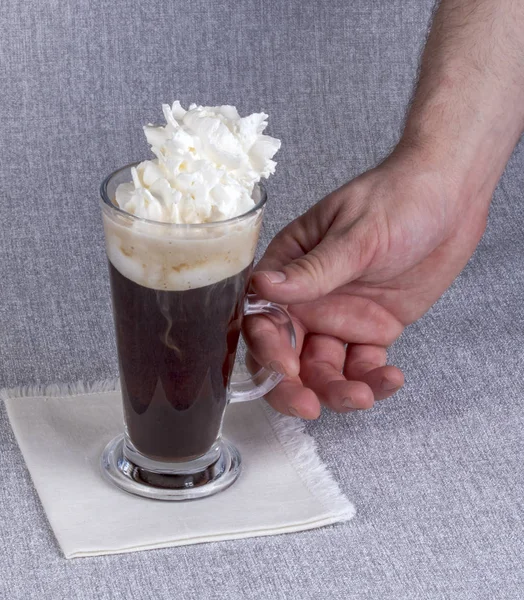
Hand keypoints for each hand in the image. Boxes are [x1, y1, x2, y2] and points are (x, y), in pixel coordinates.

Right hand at [246, 151, 489, 417]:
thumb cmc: (398, 198)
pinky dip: (373, 380)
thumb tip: (263, 287)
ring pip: (324, 368)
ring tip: (365, 394)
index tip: (287, 369)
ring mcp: (339, 317)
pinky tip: (391, 378)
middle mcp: (308, 299)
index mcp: (289, 269)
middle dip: (294, 386)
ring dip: (337, 390)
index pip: (263, 316)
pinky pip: (363, 366)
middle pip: (287, 354)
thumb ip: (313, 270)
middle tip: (311, 407)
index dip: (267, 349)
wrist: (451, 198)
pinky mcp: (371, 330)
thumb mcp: (356, 234)